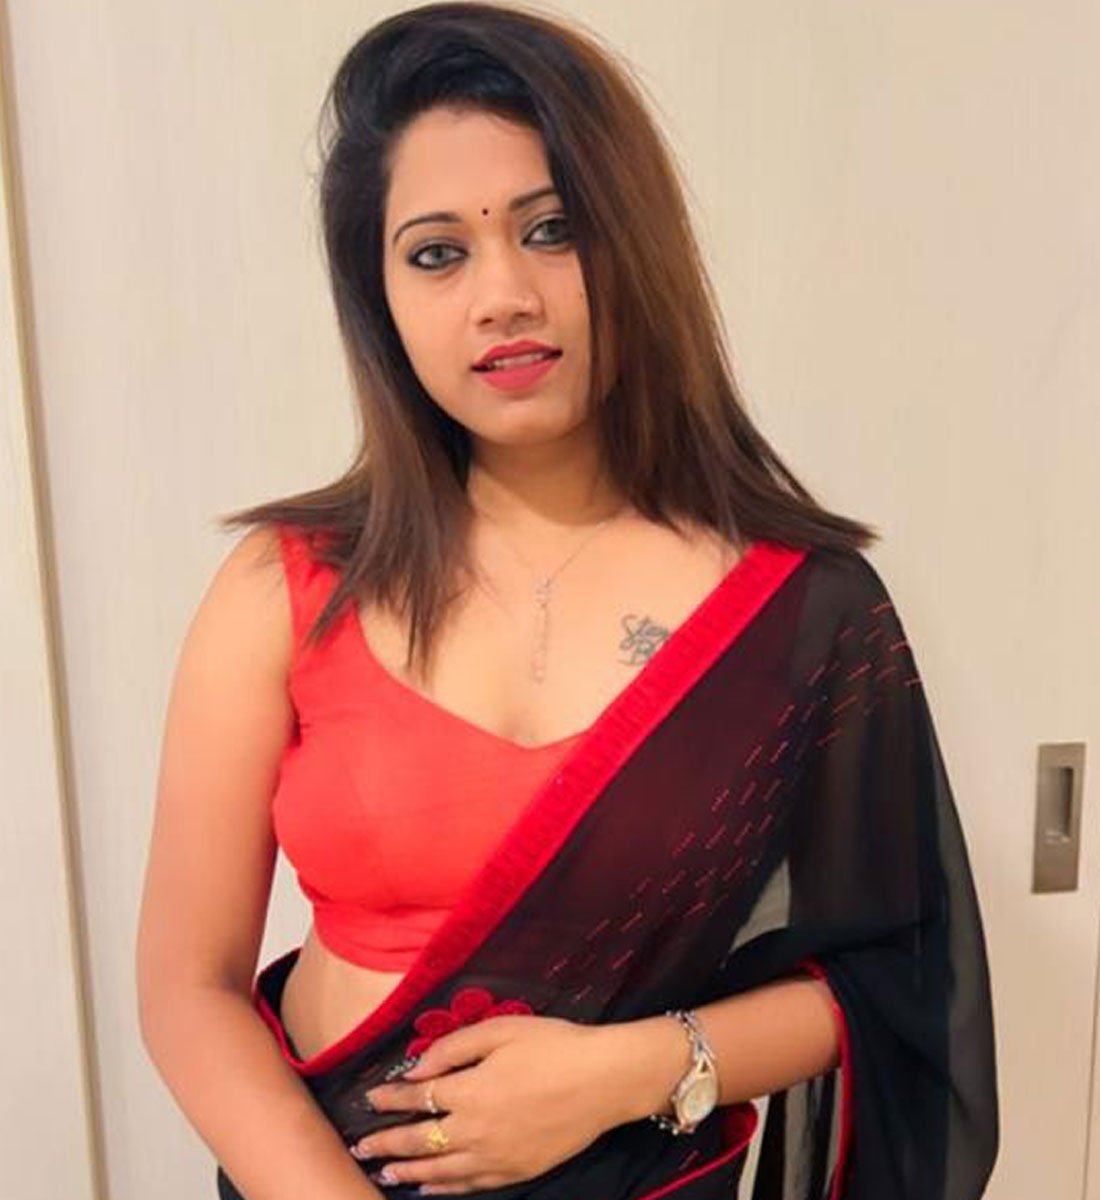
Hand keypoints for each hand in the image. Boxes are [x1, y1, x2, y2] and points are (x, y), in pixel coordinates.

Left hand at [349, 1014, 623, 1194]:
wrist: (605, 1080)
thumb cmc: (554, 1045)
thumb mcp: (501, 1030)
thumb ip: (454, 1048)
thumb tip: (417, 1069)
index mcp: (470, 1091)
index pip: (416, 1098)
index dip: (389, 1098)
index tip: (368, 1100)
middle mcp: (476, 1131)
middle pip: (419, 1141)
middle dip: (385, 1144)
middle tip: (359, 1149)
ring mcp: (496, 1157)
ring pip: (440, 1171)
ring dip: (407, 1172)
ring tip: (383, 1174)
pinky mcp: (516, 1172)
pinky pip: (470, 1186)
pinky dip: (444, 1188)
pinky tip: (430, 1189)